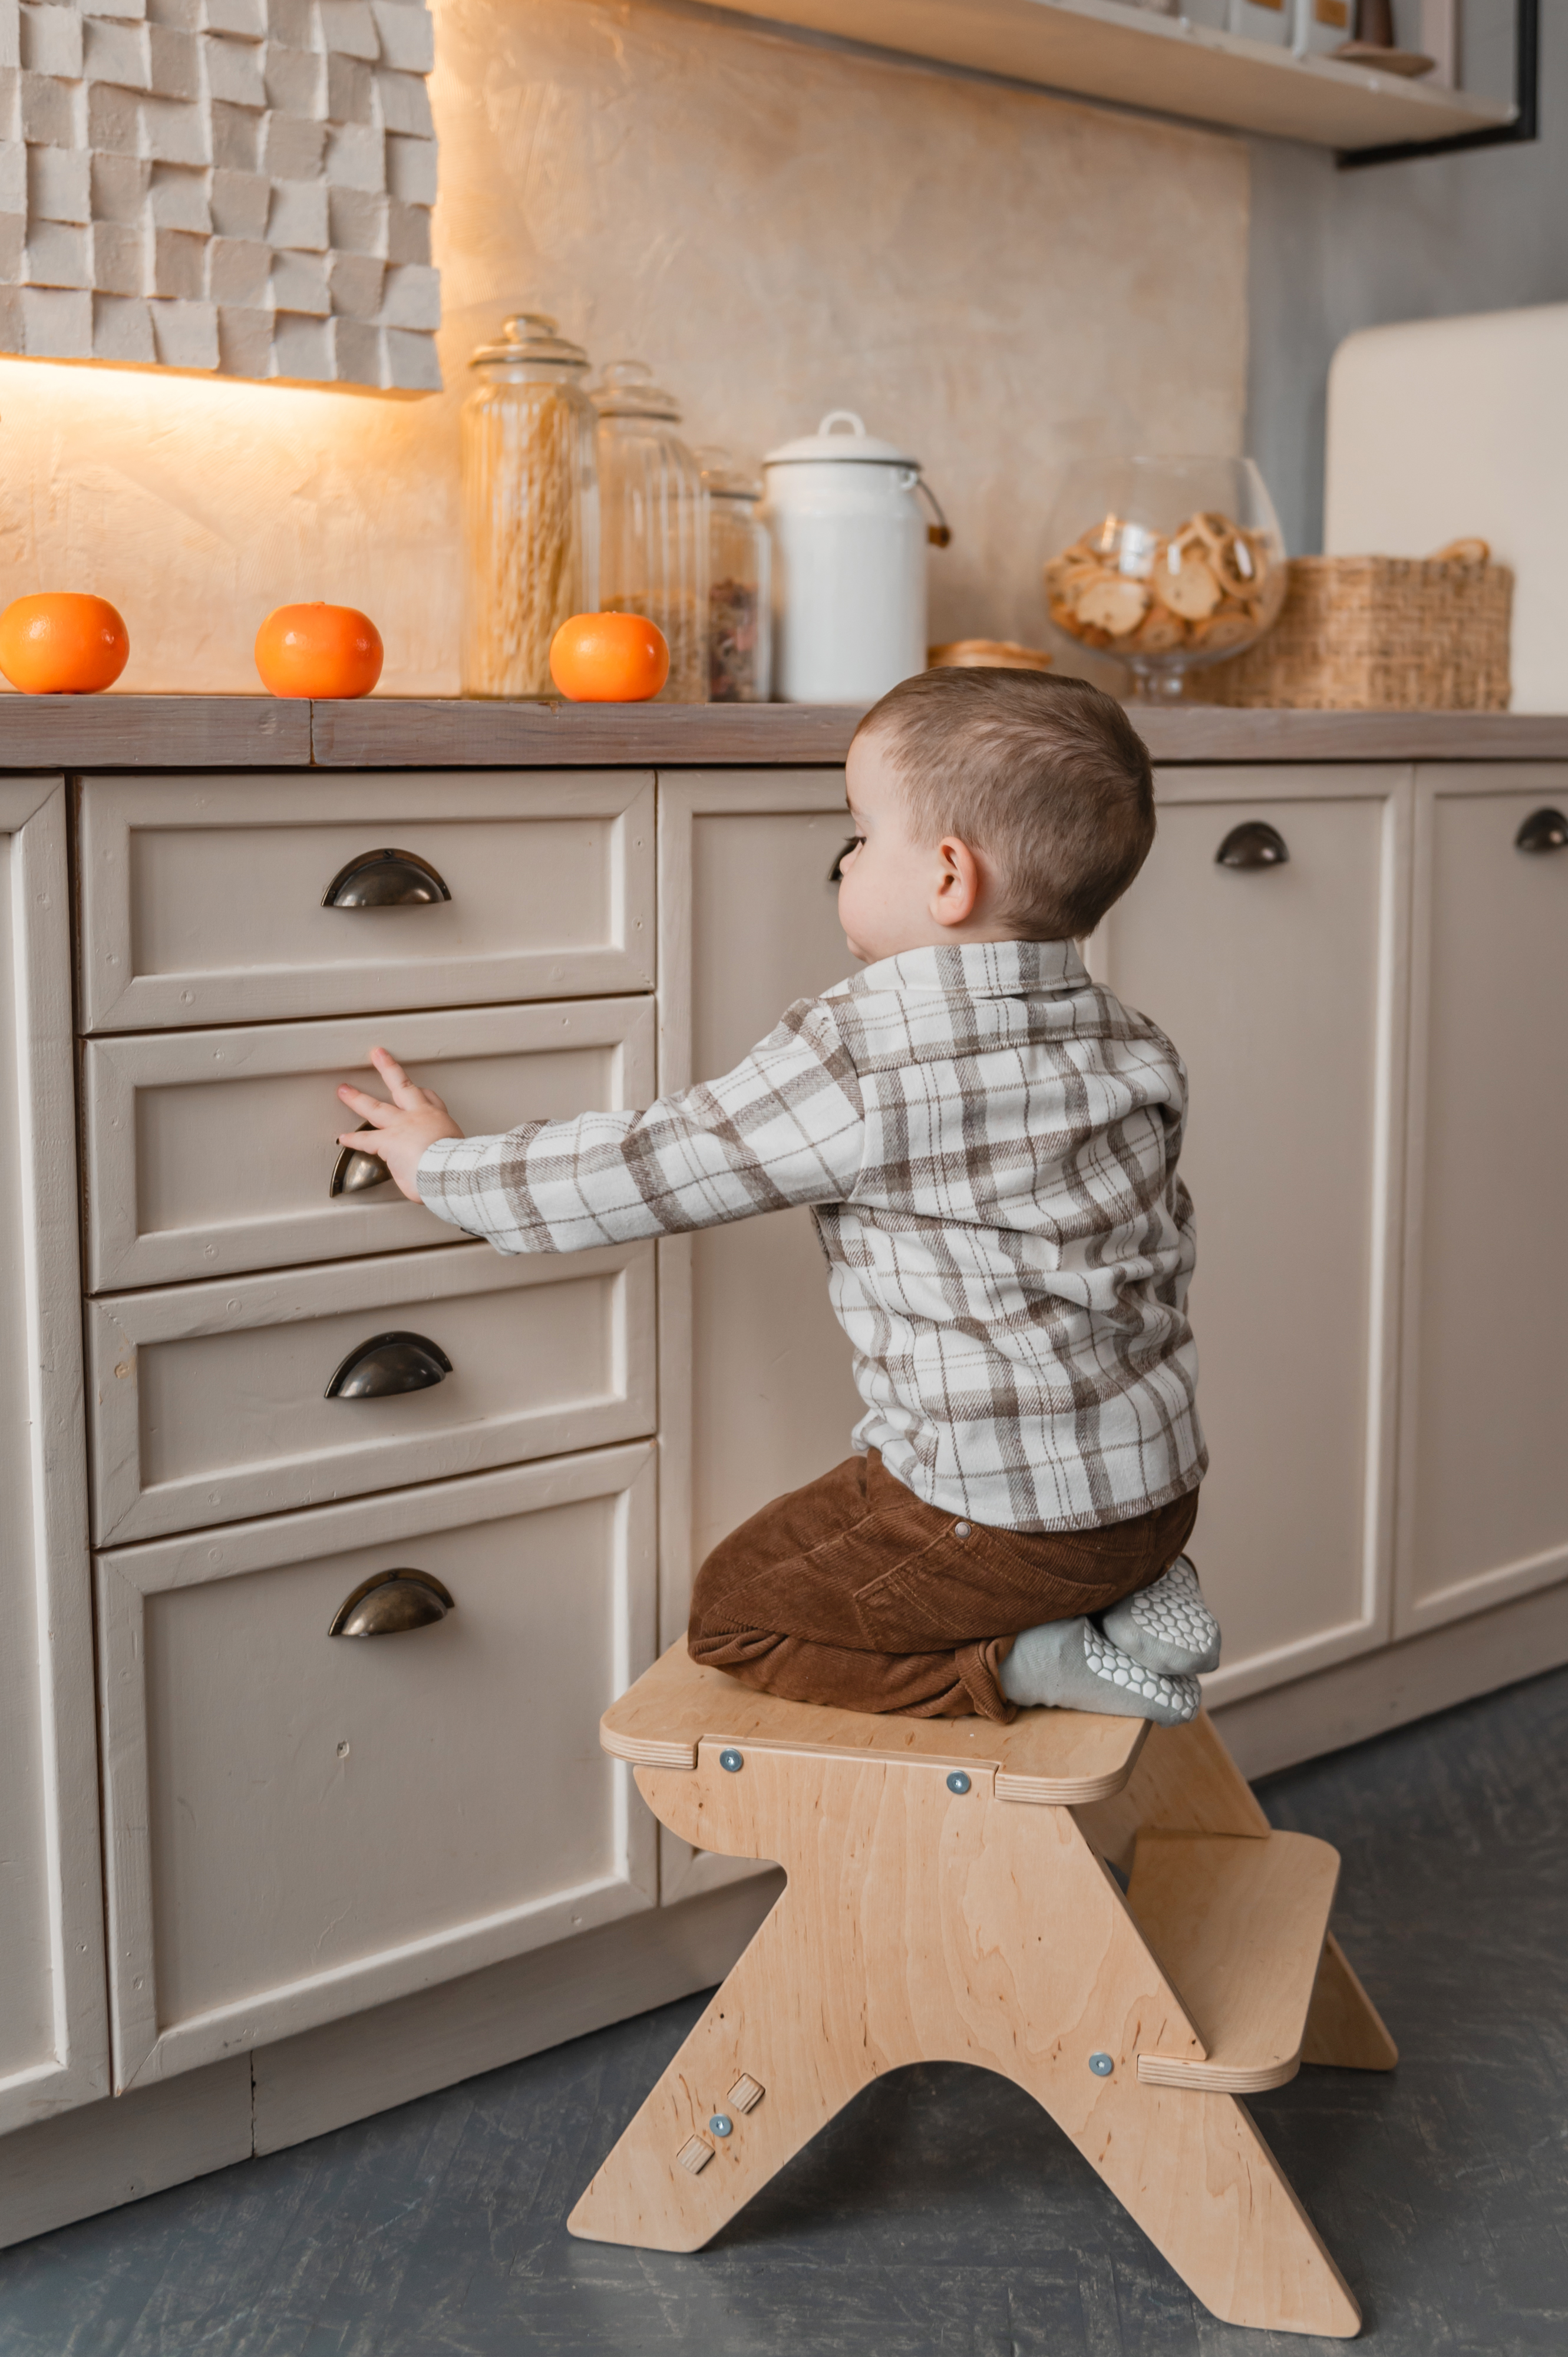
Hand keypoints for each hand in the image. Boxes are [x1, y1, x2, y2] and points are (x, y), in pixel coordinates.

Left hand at [337, 1047, 464, 1202]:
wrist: (451, 1169)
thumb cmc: (458, 1166)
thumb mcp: (459, 1153)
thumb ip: (445, 1156)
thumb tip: (441, 1168)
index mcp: (438, 1120)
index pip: (429, 1099)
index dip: (422, 1093)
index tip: (417, 1089)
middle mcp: (419, 1117)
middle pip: (402, 1086)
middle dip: (389, 1070)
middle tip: (378, 1056)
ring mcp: (401, 1127)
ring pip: (375, 1107)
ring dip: (357, 1098)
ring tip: (345, 1090)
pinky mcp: (388, 1142)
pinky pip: (366, 1139)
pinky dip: (353, 1140)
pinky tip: (343, 1138)